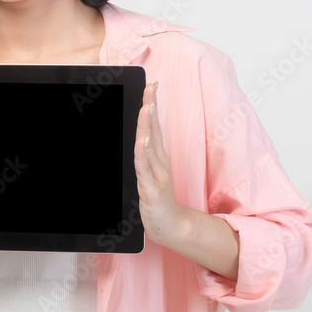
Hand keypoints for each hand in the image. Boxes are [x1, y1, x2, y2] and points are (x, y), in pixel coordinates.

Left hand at [134, 81, 182, 245]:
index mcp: (157, 157)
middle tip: (150, 88)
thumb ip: (144, 155)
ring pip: (150, 146)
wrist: (171, 226)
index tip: (151, 85)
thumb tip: (139, 135)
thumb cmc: (159, 198)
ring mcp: (157, 175)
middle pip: (154, 130)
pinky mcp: (152, 189)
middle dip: (151, 107)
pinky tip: (143, 142)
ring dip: (148, 126)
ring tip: (147, 107)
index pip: (154, 126)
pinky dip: (144, 154)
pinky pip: (145, 170)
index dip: (152, 105)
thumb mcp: (150, 173)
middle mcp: (159, 162)